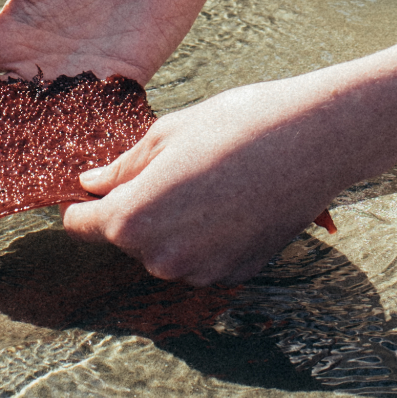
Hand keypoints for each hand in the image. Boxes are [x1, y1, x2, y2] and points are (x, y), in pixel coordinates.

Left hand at [61, 11, 396, 285]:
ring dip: (174, 222)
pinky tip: (232, 198)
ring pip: (166, 248)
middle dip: (139, 206)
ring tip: (209, 177)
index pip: (83, 225)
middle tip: (175, 165)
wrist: (313, 140)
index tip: (92, 190)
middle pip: (128, 236)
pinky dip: (207, 235)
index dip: (84, 205)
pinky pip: (202, 256)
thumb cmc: (235, 124)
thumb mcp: (168, 133)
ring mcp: (202, 270)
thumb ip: (124, 167)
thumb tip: (91, 184)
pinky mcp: (236, 272)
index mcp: (133, 218)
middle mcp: (162, 257)